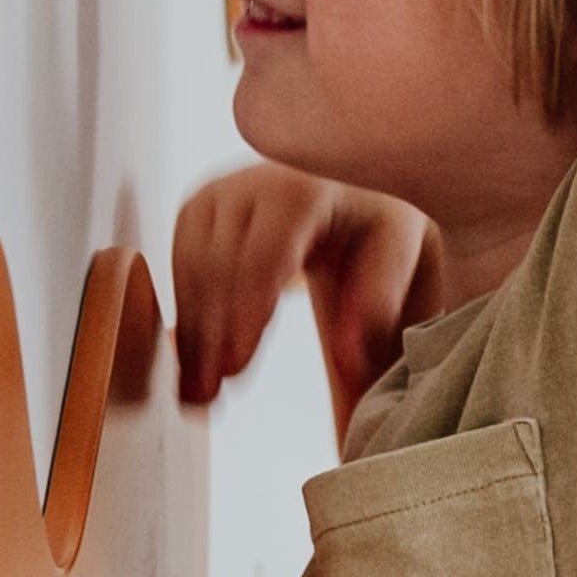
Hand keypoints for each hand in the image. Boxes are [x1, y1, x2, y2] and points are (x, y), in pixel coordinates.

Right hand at [171, 162, 441, 426]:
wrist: (349, 181)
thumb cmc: (374, 219)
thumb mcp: (397, 252)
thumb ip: (378, 301)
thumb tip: (348, 357)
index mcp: (306, 188)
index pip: (263, 255)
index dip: (245, 313)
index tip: (235, 366)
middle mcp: (252, 182)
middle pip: (216, 264)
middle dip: (209, 335)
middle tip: (207, 395)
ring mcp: (219, 192)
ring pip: (190, 267)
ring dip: (191, 332)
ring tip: (198, 390)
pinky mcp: (198, 207)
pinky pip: (180, 264)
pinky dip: (186, 314)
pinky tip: (194, 356)